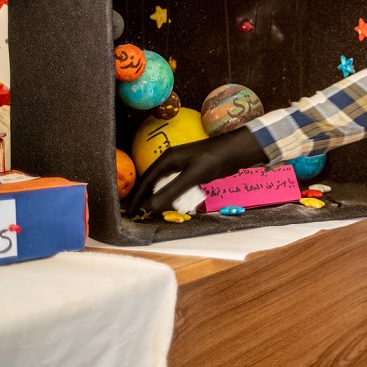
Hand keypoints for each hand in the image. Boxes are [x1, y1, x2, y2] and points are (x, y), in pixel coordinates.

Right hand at [125, 126, 268, 214]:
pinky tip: (172, 205)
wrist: (235, 151)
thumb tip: (150, 206)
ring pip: (165, 185)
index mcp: (167, 159)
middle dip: (145, 198)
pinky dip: (172, 196)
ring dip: (159, 198)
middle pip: (153, 183)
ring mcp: (181, 167)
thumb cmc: (213, 159)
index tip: (131, 211)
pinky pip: (176, 186)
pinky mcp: (191, 172)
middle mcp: (171, 162)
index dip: (137, 196)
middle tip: (139, 214)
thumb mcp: (191, 176)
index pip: (146, 180)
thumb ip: (172, 190)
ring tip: (152, 212)